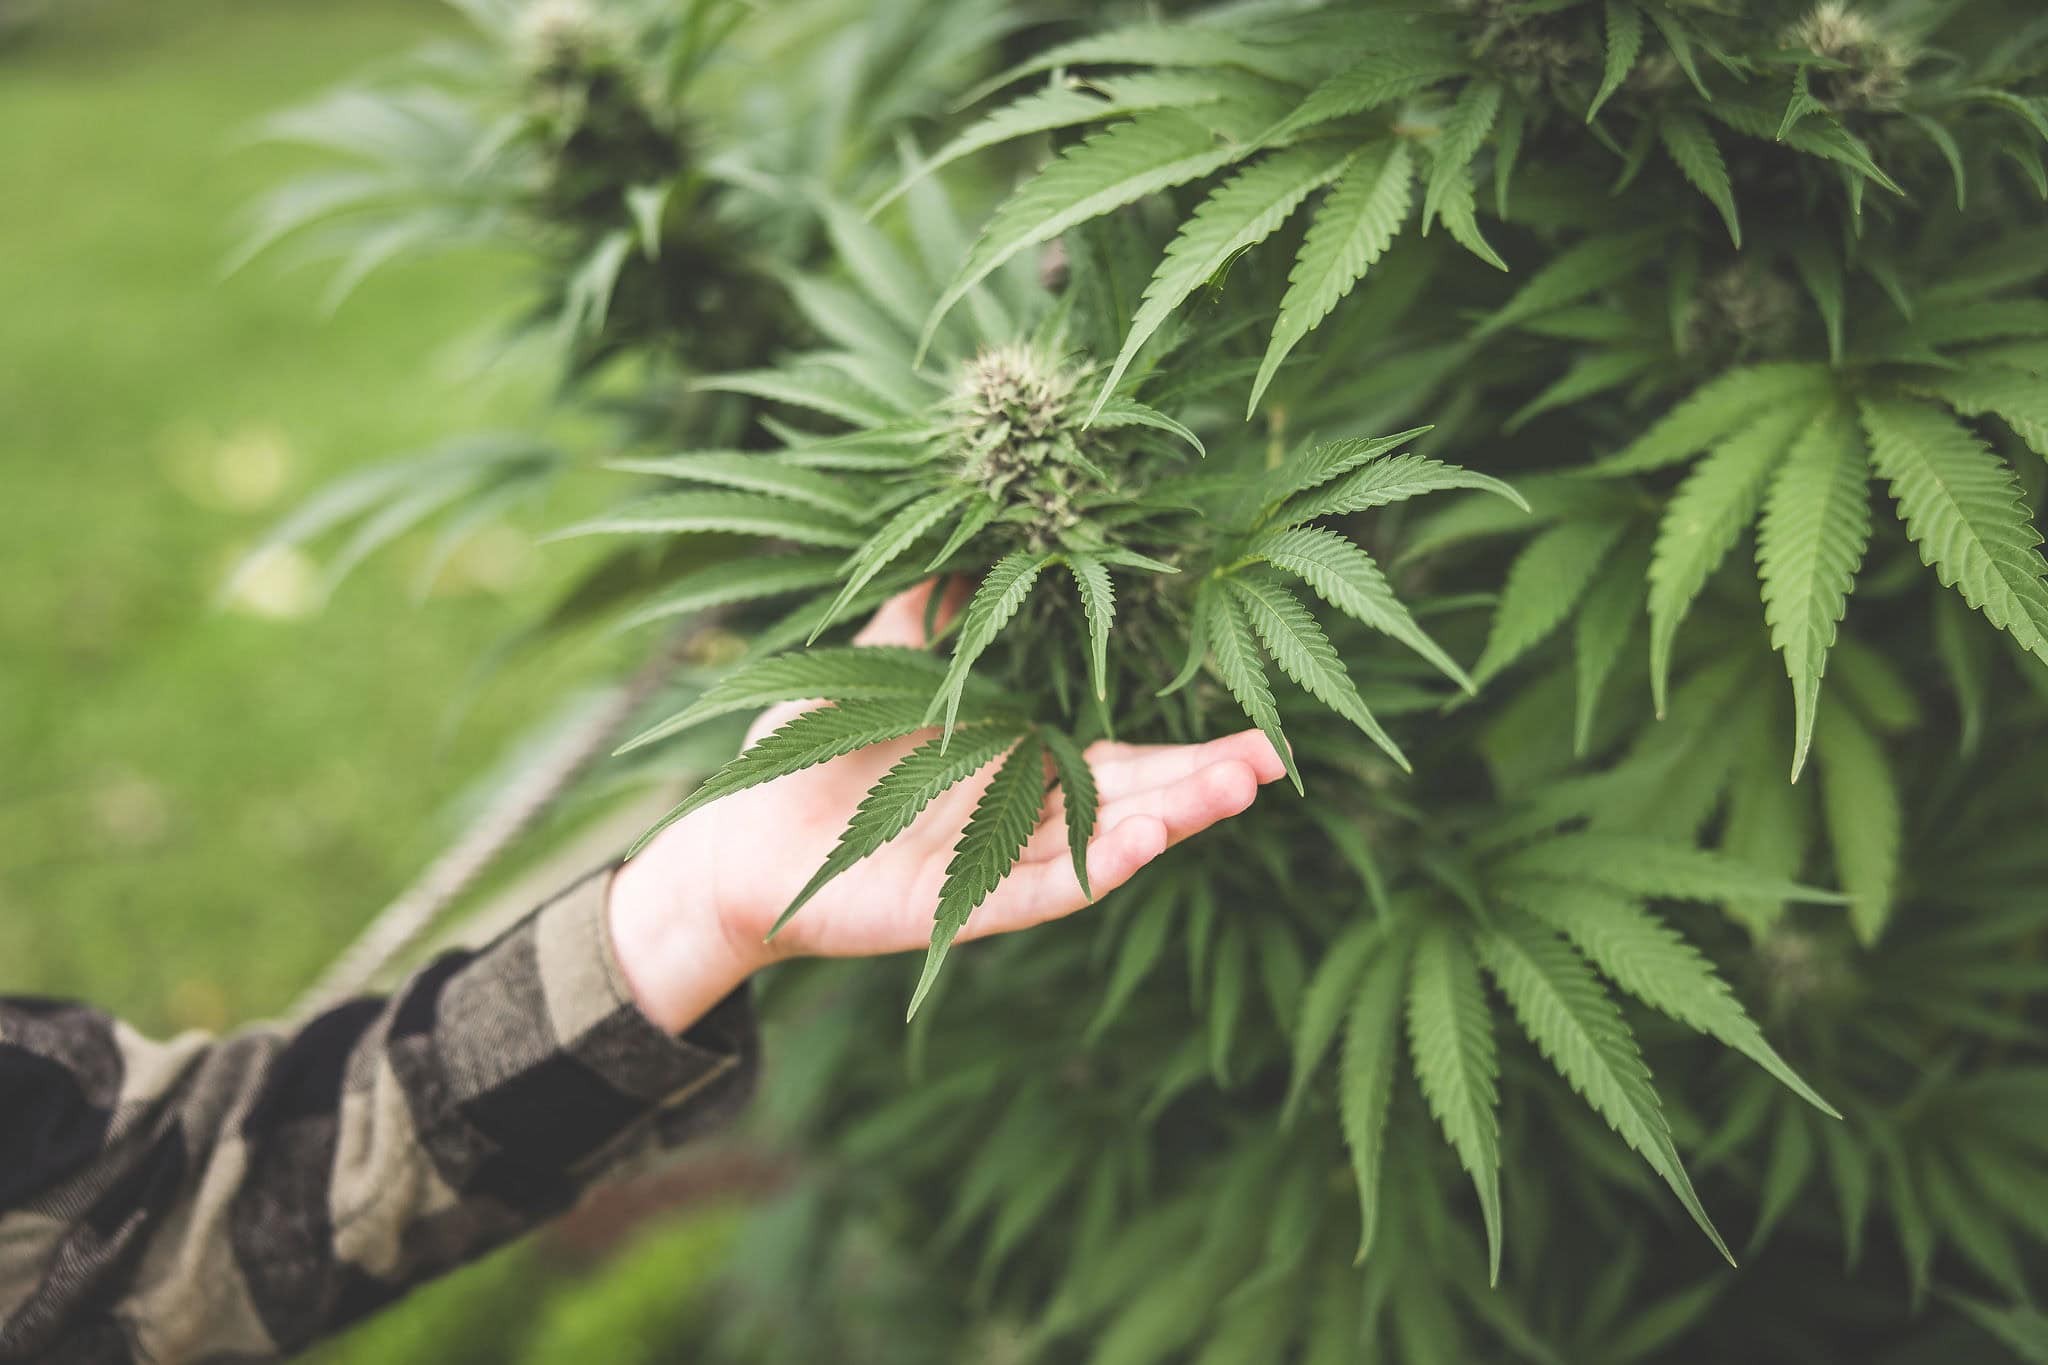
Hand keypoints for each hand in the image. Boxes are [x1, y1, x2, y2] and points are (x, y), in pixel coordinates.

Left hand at [607, 581, 1286, 1031]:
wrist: (733, 836)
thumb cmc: (806, 748)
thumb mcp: (875, 662)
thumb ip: (930, 610)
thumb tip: (980, 534)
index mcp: (1016, 764)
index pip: (1122, 762)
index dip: (1188, 752)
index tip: (1261, 731)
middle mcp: (1021, 819)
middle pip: (1132, 804)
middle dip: (1202, 785)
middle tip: (1272, 760)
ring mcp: (996, 869)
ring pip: (1102, 847)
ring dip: (1168, 823)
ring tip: (1234, 792)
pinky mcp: (959, 909)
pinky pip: (1042, 891)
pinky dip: (1096, 871)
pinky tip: (1148, 842)